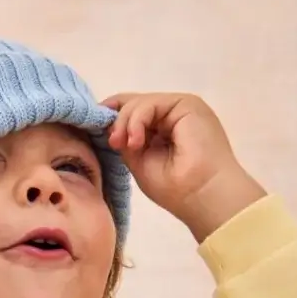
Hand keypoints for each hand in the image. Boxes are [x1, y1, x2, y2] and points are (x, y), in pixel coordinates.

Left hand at [102, 93, 265, 241]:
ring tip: (122, 144)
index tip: (94, 128)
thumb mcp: (140, 163)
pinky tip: (135, 141)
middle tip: (112, 143)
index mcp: (164, 132)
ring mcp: (180, 109)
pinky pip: (151, 103)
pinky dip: (136, 120)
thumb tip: (109, 126)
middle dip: (116, 121)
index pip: (133, 115)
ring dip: (125, 122)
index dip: (112, 117)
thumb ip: (127, 142)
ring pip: (140, 103)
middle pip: (134, 104)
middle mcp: (172, 117)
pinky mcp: (187, 104)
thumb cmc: (175, 189)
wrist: (202, 195)